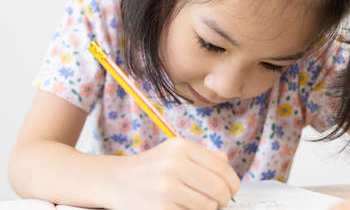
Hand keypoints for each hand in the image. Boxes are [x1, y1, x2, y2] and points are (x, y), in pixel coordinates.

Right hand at [101, 137, 239, 209]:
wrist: (116, 181)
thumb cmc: (151, 167)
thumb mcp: (175, 152)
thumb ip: (204, 155)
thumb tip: (226, 164)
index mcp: (181, 147)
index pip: (222, 168)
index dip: (232, 183)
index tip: (230, 189)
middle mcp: (174, 164)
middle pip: (219, 188)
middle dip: (224, 199)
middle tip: (219, 201)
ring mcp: (166, 187)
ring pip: (208, 206)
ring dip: (208, 208)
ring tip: (197, 203)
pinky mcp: (160, 208)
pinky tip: (180, 207)